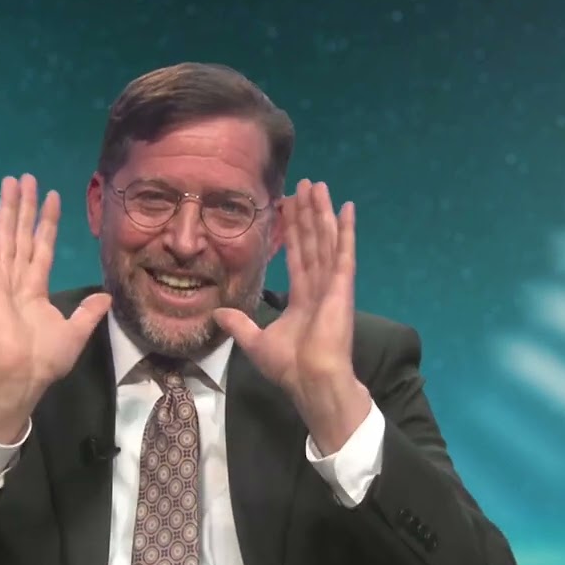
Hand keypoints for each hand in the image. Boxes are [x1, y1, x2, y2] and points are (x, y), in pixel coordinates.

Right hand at [0, 175, 110, 440]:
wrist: (22, 375)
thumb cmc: (45, 360)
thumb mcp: (75, 332)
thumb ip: (88, 312)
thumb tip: (106, 297)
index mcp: (35, 291)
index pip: (42, 248)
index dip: (46, 223)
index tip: (51, 197)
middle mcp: (18, 281)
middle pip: (21, 235)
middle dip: (24, 207)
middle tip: (24, 177)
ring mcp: (1, 280)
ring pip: (6, 236)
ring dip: (7, 208)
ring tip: (9, 180)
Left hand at [213, 179, 370, 452]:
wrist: (311, 380)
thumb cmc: (289, 366)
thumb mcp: (255, 341)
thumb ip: (239, 324)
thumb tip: (217, 313)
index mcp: (302, 298)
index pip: (295, 255)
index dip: (290, 230)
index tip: (286, 207)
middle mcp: (318, 286)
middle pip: (311, 240)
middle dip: (307, 213)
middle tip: (305, 184)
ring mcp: (332, 284)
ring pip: (325, 239)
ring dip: (322, 212)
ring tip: (319, 185)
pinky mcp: (341, 285)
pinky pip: (343, 252)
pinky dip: (346, 229)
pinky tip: (347, 207)